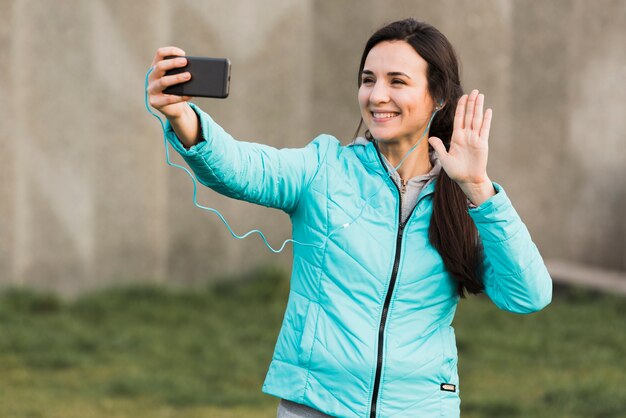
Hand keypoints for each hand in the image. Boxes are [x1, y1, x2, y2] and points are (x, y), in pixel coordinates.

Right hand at [147, 46, 193, 118]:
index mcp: (155, 67)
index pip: (160, 54)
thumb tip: (195, 68)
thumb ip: (181, 71)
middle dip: (173, 63)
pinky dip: (181, 96)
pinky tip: (190, 94)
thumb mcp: (177, 78)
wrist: (172, 109)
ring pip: (163, 82)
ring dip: (176, 78)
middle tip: (185, 62)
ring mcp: (151, 90)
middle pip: (160, 66)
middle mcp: (151, 77)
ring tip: (188, 76)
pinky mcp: (155, 102)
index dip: (170, 51)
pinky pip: (169, 99)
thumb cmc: (176, 89)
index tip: (183, 54)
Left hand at [428, 89, 494, 204]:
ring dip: (478, 107)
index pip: (459, 119)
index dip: (461, 108)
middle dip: (471, 103)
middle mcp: (466, 136)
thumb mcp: (444, 159)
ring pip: (477, 119)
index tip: (462, 96)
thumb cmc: (456, 171)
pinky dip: (486, 120)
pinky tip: (487, 110)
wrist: (468, 180)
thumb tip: (430, 138)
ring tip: (480, 96)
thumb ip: (439, 147)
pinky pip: (484, 129)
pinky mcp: (482, 144)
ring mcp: (475, 139)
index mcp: (457, 137)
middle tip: (474, 91)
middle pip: (469, 116)